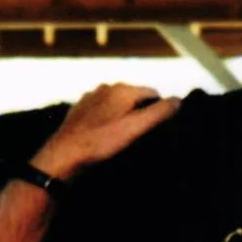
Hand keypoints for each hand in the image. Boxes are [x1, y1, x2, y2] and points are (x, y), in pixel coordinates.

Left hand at [32, 82, 180, 180]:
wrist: (63, 154)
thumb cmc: (99, 142)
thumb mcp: (134, 128)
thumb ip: (158, 113)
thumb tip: (178, 100)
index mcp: (122, 89)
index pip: (153, 94)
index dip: (159, 110)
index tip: (156, 130)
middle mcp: (106, 87)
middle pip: (135, 98)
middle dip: (140, 113)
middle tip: (139, 137)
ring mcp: (91, 97)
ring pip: (117, 105)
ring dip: (123, 117)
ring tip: (121, 139)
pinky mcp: (80, 110)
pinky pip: (102, 112)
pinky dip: (107, 121)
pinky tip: (104, 137)